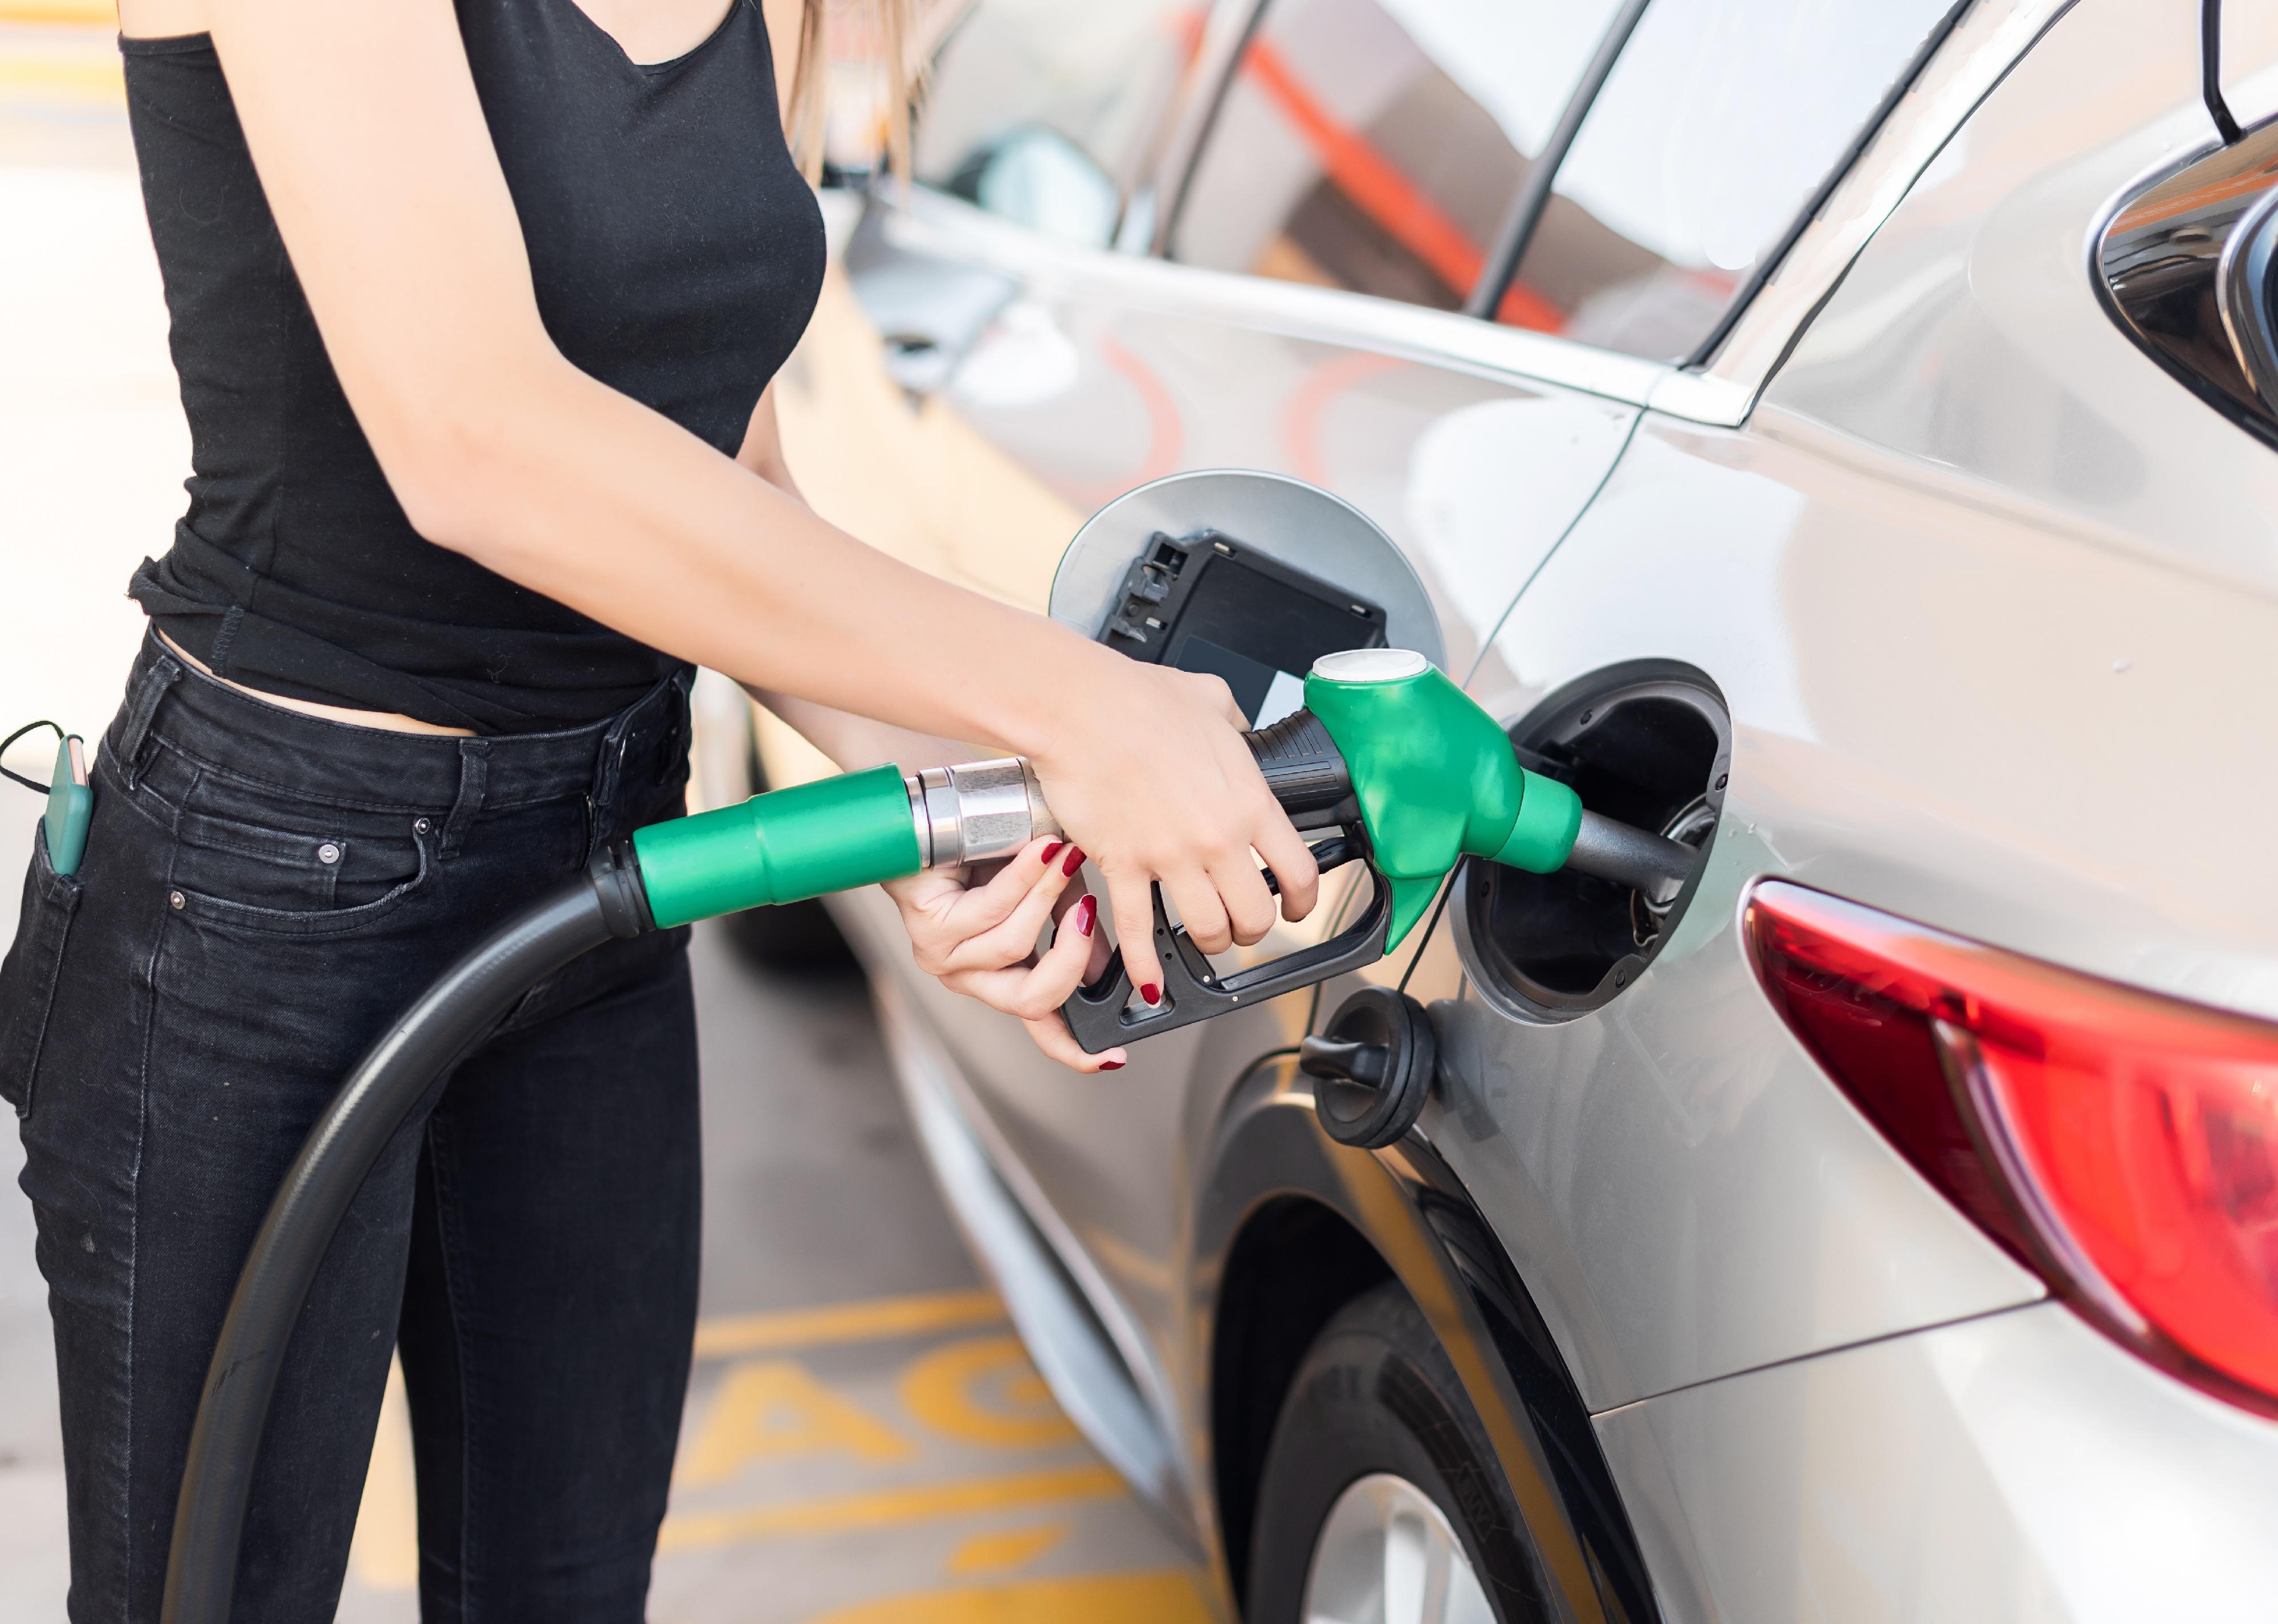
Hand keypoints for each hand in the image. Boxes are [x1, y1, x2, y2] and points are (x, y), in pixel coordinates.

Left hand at [884, 837, 1126, 1071]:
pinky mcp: (928, 929)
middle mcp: (972, 977)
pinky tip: (1042, 852)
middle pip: (1031, 1001)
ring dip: (1048, 897)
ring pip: (1013, 948)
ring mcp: (946, 958)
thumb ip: (1075, 932)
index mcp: (1004, 976)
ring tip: (1065, 856)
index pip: (1042, 1027)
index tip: (1112, 1057)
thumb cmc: (989, 851)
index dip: (1076, 1049)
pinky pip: (989, 912)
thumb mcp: (1051, 892)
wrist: (937, 815)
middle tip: (1089, 912)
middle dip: (1069, 957)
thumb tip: (1103, 971)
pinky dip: (1024, 879)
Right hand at [1021, 651, 1318, 1006]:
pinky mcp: (1122, 866)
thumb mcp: (1212, 700)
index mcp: (1249, 800)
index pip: (1300, 871)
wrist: (1079, 707)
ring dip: (1209, 943)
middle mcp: (1217, 837)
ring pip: (1207, 931)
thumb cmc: (1138, 699)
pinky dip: (1145, 965)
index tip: (1297, 907)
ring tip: (1203, 938)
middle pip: (1256, 915)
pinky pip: (1138, 931)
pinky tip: (1150, 981)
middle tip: (1243, 924)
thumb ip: (1236, 725)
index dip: (1305, 901)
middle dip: (1252, 928)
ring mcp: (1170, 857)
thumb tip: (1238, 731)